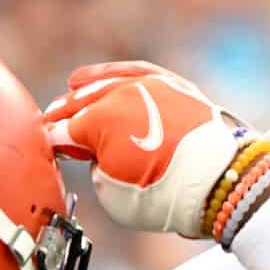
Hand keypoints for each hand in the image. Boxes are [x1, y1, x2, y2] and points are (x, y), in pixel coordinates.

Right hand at [44, 61, 257, 237]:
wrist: (223, 182)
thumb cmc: (168, 194)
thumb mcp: (116, 196)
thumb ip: (96, 171)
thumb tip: (98, 158)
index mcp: (99, 120)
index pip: (65, 132)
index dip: (53, 142)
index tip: (46, 148)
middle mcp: (121, 94)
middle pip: (83, 104)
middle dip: (65, 115)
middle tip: (53, 124)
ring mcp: (150, 86)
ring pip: (109, 84)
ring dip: (87, 91)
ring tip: (72, 91)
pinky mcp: (175, 86)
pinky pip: (140, 73)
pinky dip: (118, 73)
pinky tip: (105, 75)